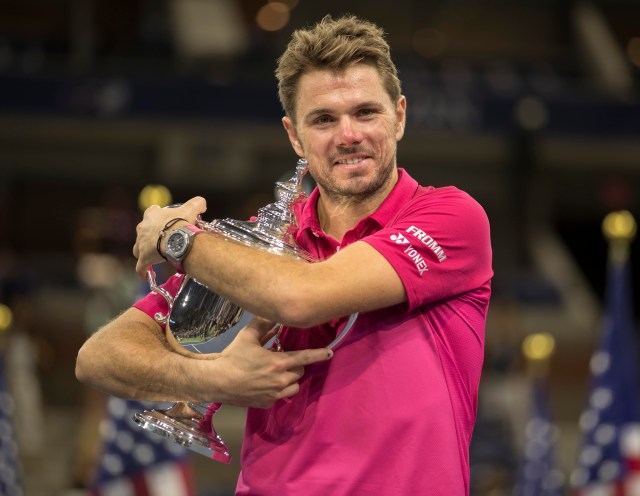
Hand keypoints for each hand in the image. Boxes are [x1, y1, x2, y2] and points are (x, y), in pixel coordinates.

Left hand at [132, 196, 205, 276]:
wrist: (176, 238)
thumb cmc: (181, 222)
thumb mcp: (191, 208)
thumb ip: (197, 203)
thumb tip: (202, 203)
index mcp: (151, 215)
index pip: (151, 213)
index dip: (157, 217)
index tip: (164, 221)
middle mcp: (142, 228)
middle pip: (144, 232)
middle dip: (151, 235)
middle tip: (163, 240)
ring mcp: (141, 244)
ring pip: (139, 248)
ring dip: (144, 251)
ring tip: (154, 255)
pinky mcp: (143, 258)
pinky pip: (141, 266)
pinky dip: (143, 270)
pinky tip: (146, 275)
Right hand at [213, 317, 332, 407]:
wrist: (218, 382)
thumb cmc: (233, 358)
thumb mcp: (248, 337)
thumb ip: (263, 324)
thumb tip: (276, 314)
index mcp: (279, 362)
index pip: (305, 357)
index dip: (319, 354)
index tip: (330, 353)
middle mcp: (281, 380)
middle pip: (300, 372)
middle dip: (296, 365)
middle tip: (283, 360)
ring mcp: (275, 395)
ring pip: (294, 387)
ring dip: (291, 380)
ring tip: (279, 374)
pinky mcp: (267, 404)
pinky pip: (281, 398)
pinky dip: (279, 391)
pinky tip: (268, 385)